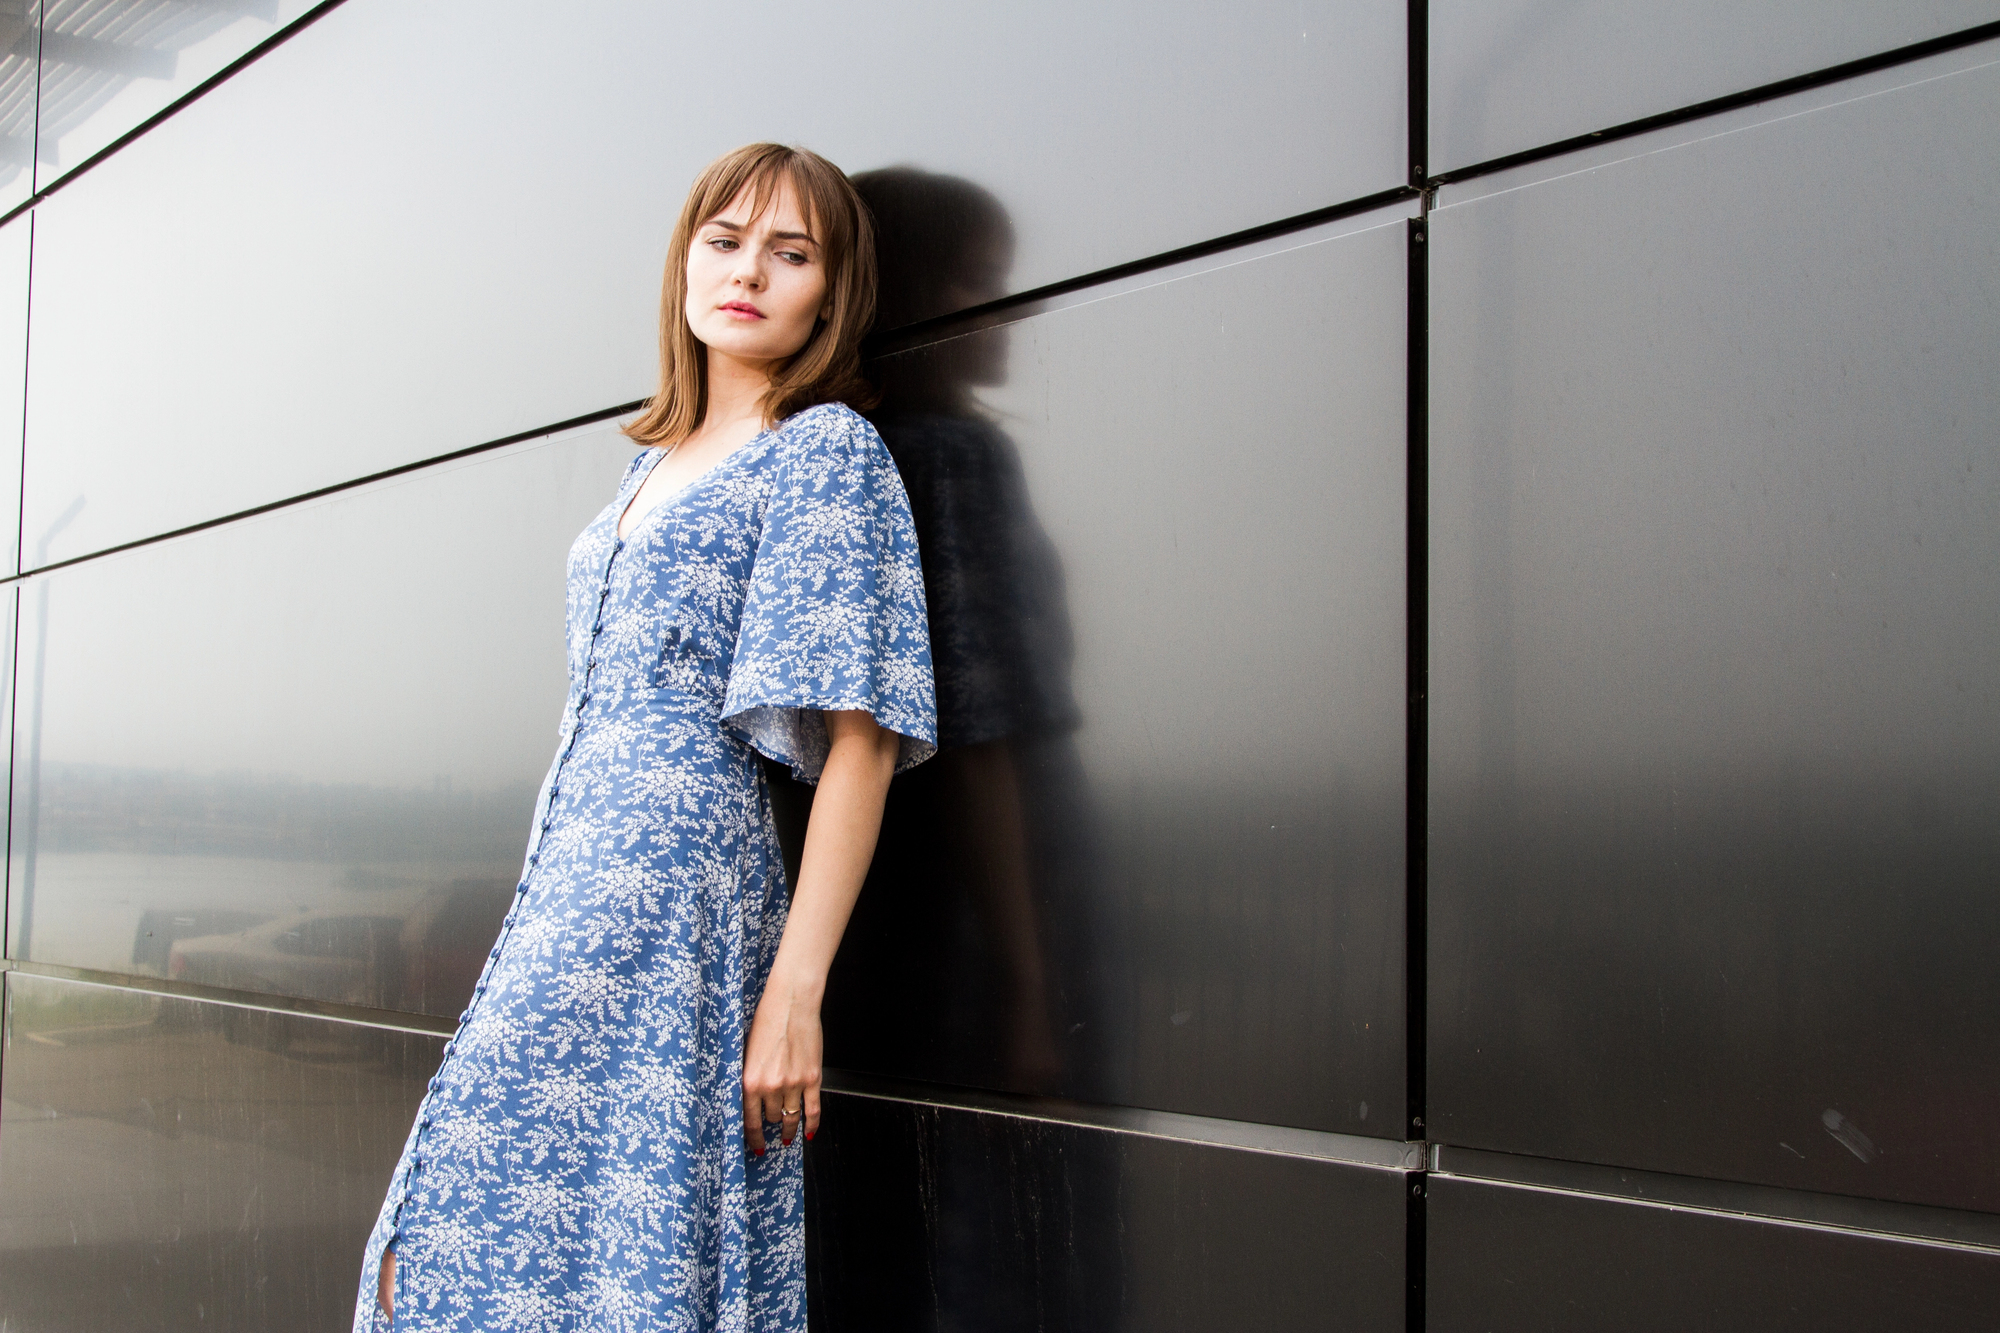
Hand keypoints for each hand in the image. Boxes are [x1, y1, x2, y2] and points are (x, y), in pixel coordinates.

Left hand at [742, 980, 822, 1153]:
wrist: (791, 1003)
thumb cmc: (767, 1020)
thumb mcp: (748, 1052)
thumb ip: (750, 1078)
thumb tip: (750, 1100)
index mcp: (751, 1080)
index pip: (750, 1120)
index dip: (753, 1137)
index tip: (756, 1145)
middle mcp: (771, 1086)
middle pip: (771, 1117)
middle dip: (770, 1120)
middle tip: (771, 1123)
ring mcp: (794, 1084)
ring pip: (790, 1116)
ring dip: (788, 1126)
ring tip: (787, 1134)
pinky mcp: (812, 1078)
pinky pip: (813, 1110)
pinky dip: (811, 1124)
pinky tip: (808, 1133)